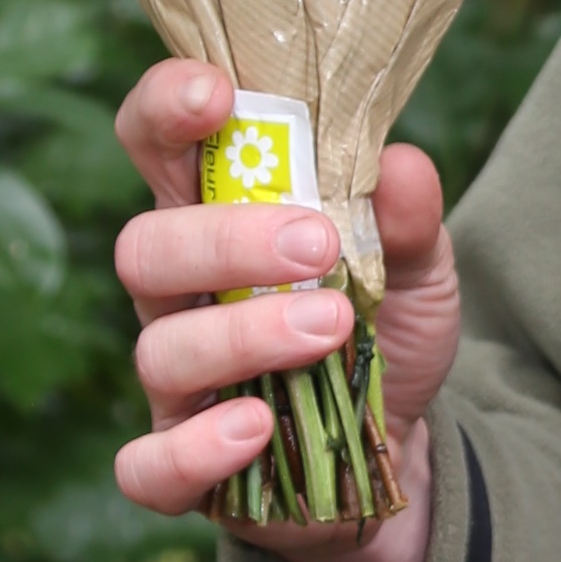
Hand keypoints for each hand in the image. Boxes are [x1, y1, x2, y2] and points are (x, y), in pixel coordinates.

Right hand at [110, 59, 457, 561]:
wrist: (393, 455)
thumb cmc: (376, 338)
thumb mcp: (416, 272)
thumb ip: (408, 220)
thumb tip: (401, 165)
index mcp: (216, 222)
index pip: (157, 147)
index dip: (165, 109)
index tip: (215, 95)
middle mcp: (178, 297)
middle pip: (144, 247)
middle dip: (224, 239)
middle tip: (317, 244)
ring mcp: (175, 384)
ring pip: (161, 349)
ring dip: (245, 335)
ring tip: (330, 329)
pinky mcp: (182, 467)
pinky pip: (148, 465)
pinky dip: (194, 449)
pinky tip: (255, 429)